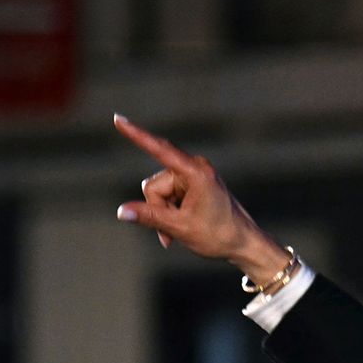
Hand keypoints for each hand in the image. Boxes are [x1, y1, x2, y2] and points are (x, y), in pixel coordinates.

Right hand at [112, 113, 290, 283]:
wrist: (243, 244)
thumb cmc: (218, 235)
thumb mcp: (179, 227)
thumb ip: (148, 216)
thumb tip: (121, 211)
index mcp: (196, 173)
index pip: (160, 150)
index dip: (136, 135)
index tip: (118, 119)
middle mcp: (194, 168)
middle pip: (154, 186)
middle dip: (158, 210)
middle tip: (171, 233)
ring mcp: (193, 176)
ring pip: (159, 194)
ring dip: (164, 215)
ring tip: (178, 232)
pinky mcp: (192, 185)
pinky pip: (168, 197)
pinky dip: (170, 214)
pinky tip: (181, 227)